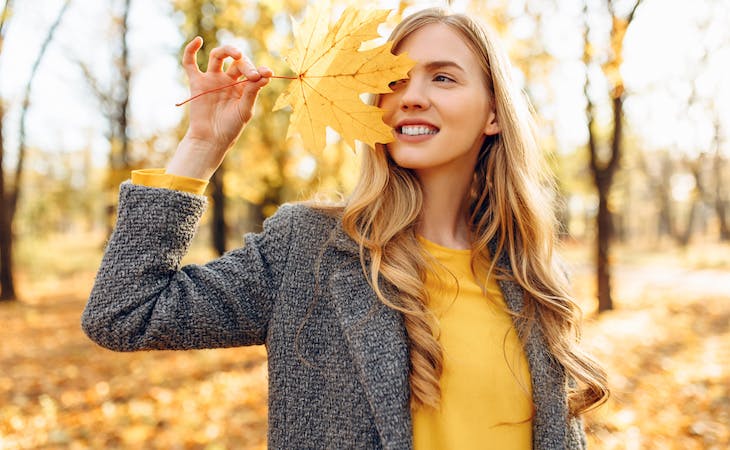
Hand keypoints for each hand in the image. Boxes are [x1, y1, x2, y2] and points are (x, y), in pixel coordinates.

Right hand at [167, 37, 271, 179]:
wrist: (211, 140)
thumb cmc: (231, 128)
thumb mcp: (245, 110)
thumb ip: (252, 92)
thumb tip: (265, 74)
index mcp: (242, 86)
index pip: (252, 71)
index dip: (259, 70)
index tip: (267, 73)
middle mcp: (228, 79)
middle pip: (237, 62)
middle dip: (246, 65)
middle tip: (251, 75)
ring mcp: (212, 79)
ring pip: (218, 56)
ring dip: (228, 51)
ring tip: (236, 54)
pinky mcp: (197, 82)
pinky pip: (190, 63)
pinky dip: (191, 50)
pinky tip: (198, 40)